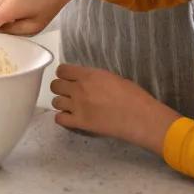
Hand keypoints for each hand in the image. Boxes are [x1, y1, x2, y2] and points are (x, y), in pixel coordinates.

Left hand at [50, 64, 179, 152]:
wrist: (139, 117)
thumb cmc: (133, 96)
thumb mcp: (112, 77)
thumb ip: (94, 78)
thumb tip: (86, 81)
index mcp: (89, 75)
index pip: (62, 70)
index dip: (64, 74)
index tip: (68, 78)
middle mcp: (79, 89)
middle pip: (55, 85)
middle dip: (61, 88)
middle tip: (69, 92)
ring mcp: (78, 106)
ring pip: (55, 102)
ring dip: (62, 103)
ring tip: (71, 105)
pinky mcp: (80, 123)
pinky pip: (59, 119)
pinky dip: (63, 117)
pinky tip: (71, 117)